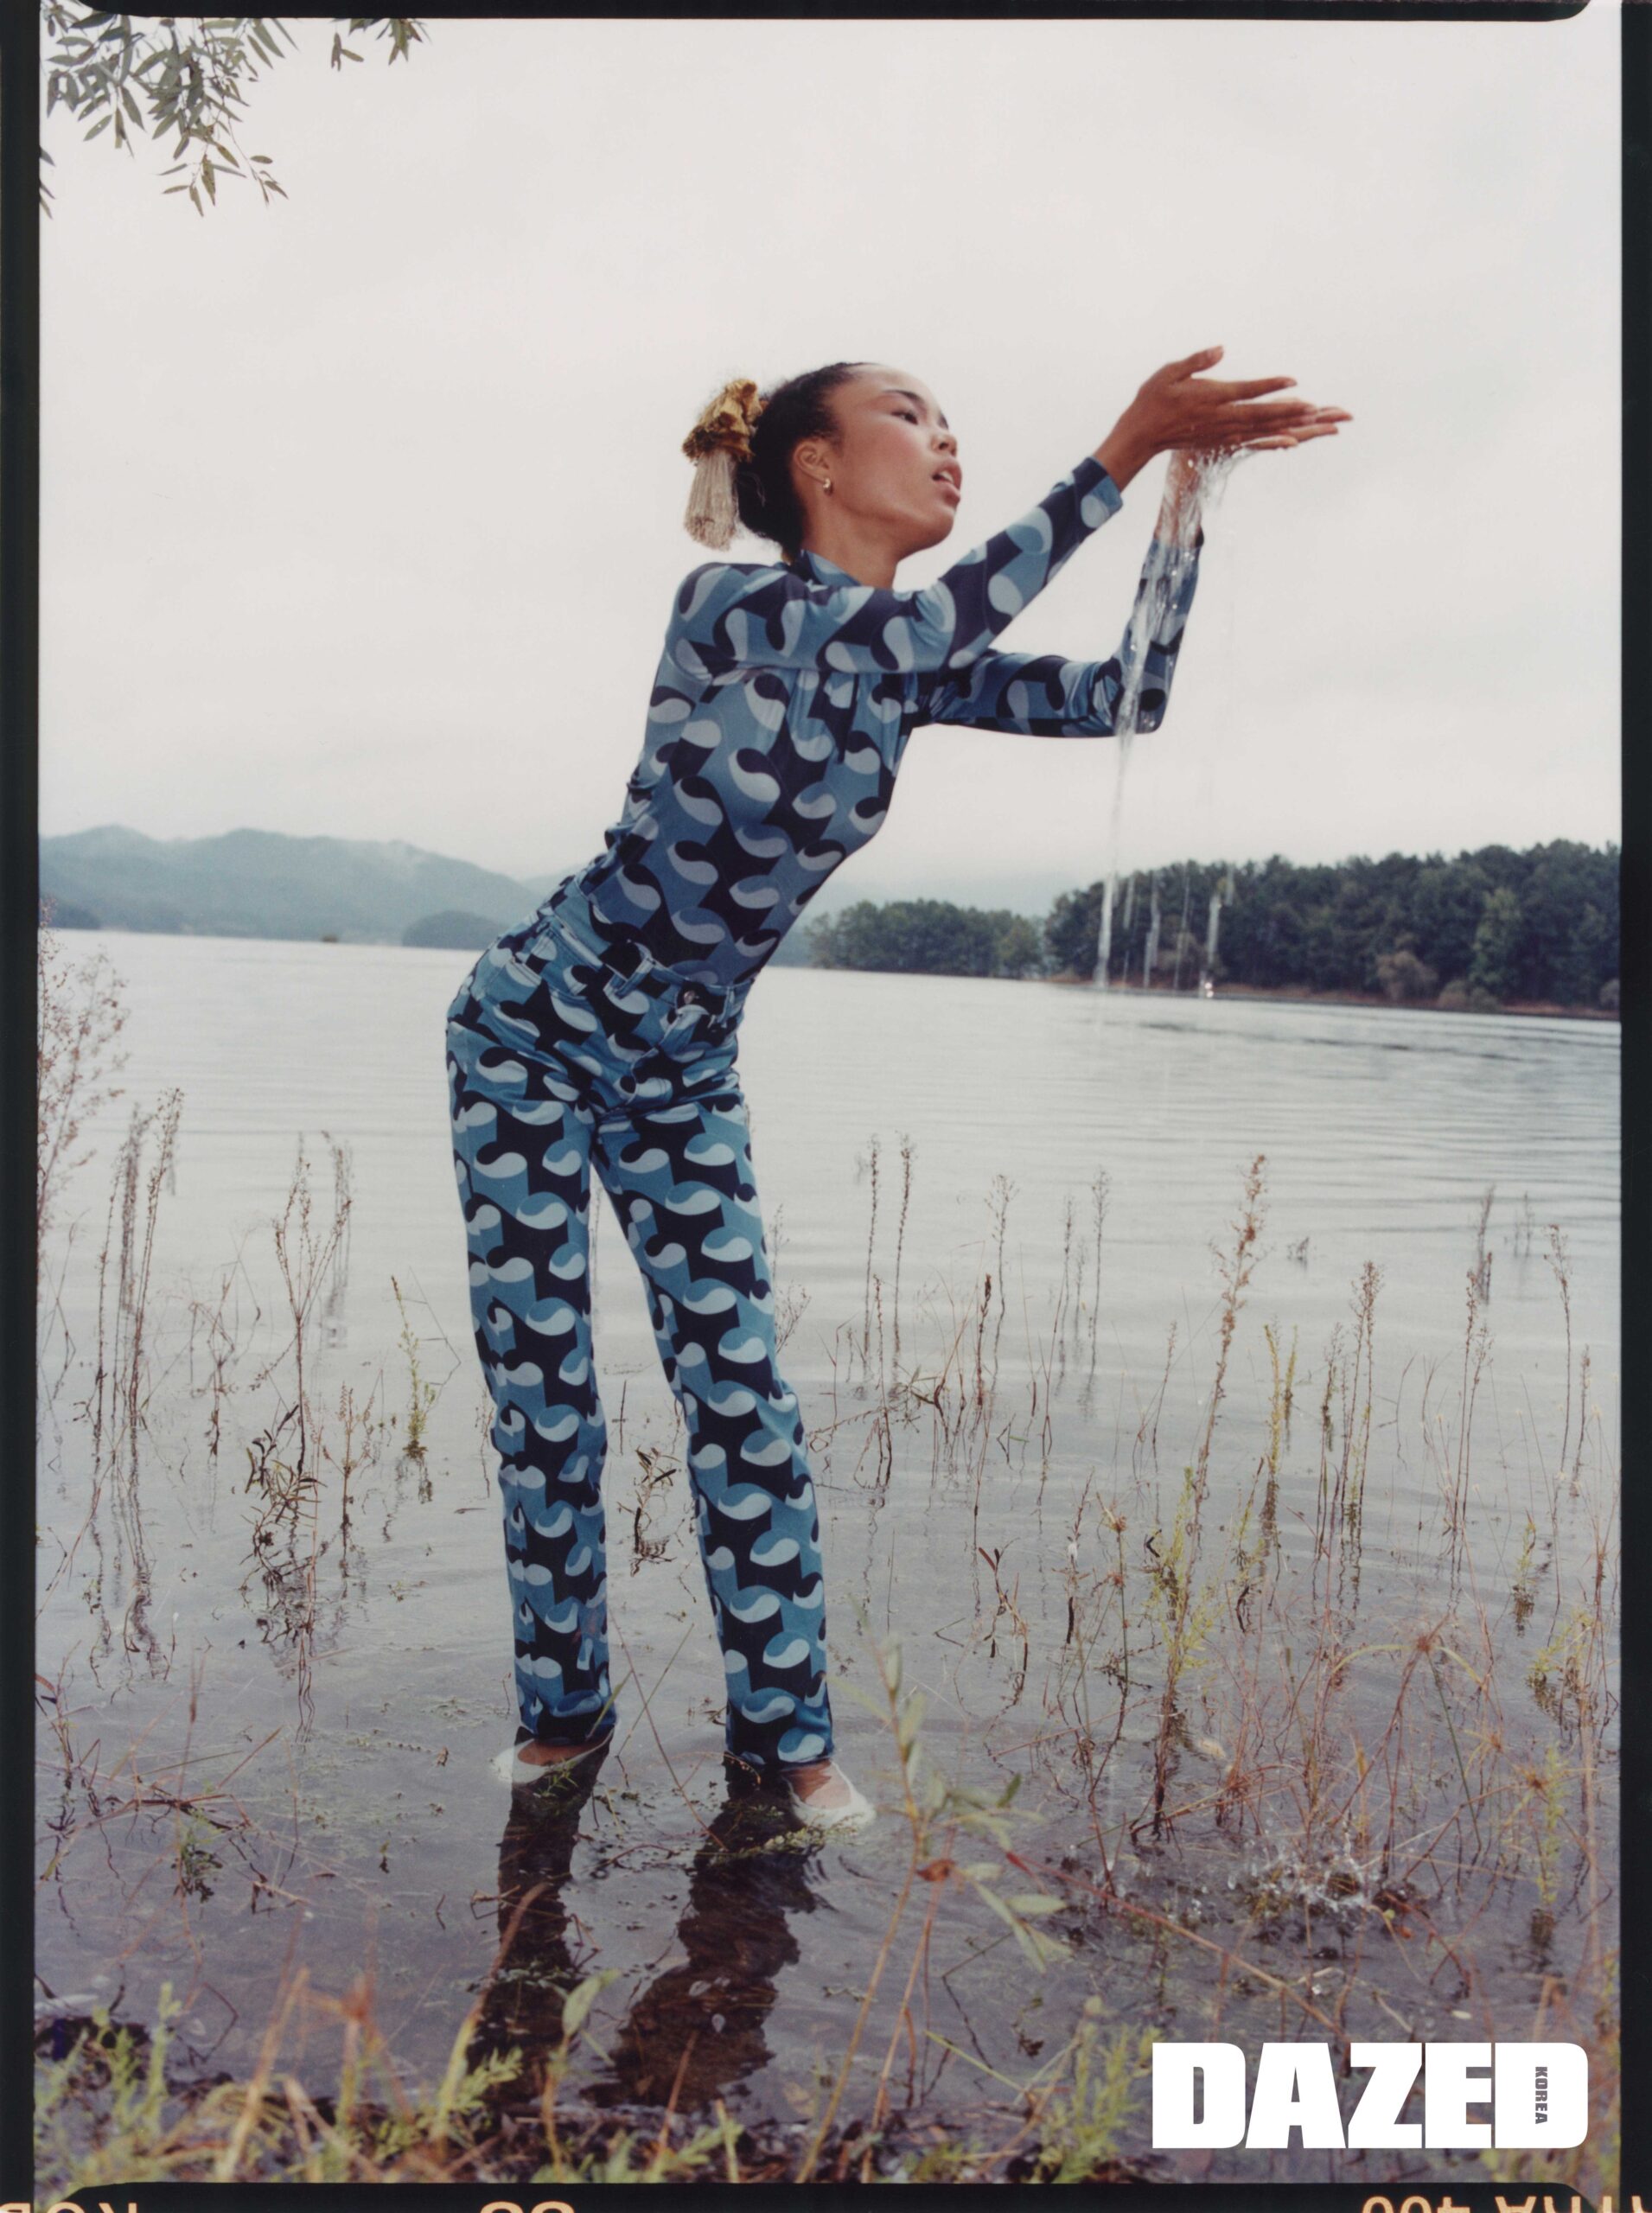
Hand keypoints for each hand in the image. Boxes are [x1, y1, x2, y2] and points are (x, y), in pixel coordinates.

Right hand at [1096, 346, 1350, 488]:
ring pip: (1262, 429)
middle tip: (1319, 408)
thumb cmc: (1152, 399)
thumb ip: (1197, 361)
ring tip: (1315, 419)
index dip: (1270, 386)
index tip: (1293, 381)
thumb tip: (1221, 350)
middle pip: (1262, 414)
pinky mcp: (1220, 442)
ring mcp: (1222, 433)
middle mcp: (1220, 418)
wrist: (1141, 435)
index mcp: (1210, 398)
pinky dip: (1273, 439)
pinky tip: (1291, 439)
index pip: (1246, 390)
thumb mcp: (1169, 372)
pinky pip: (1253, 441)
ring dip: (1289, 424)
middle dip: (1292, 411)